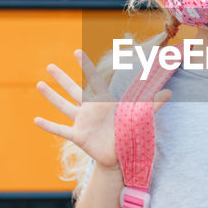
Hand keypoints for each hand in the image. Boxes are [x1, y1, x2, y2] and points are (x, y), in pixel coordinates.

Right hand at [33, 49, 171, 168]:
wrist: (119, 156)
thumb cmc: (127, 134)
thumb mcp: (140, 118)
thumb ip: (154, 104)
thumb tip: (170, 93)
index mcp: (103, 102)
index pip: (94, 80)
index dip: (85, 66)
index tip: (76, 52)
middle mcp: (89, 110)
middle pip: (73, 90)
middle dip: (62, 78)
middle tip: (49, 65)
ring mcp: (82, 122)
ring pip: (64, 106)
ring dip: (51, 96)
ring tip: (39, 85)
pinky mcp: (78, 136)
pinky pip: (60, 130)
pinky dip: (49, 126)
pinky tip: (36, 120)